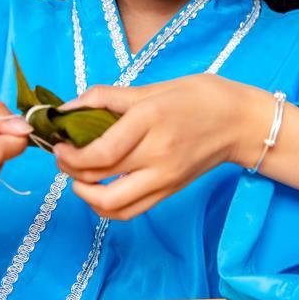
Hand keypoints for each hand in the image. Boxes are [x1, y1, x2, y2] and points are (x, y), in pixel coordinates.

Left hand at [53, 74, 245, 220]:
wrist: (240, 123)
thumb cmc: (199, 97)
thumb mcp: (153, 88)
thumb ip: (108, 98)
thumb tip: (68, 107)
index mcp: (150, 120)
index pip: (100, 151)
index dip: (70, 155)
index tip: (58, 144)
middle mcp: (157, 154)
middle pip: (100, 177)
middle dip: (70, 170)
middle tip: (62, 156)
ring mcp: (165, 178)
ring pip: (111, 204)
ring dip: (84, 195)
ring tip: (77, 177)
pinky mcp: (169, 191)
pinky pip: (129, 211)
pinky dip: (105, 206)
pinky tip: (98, 189)